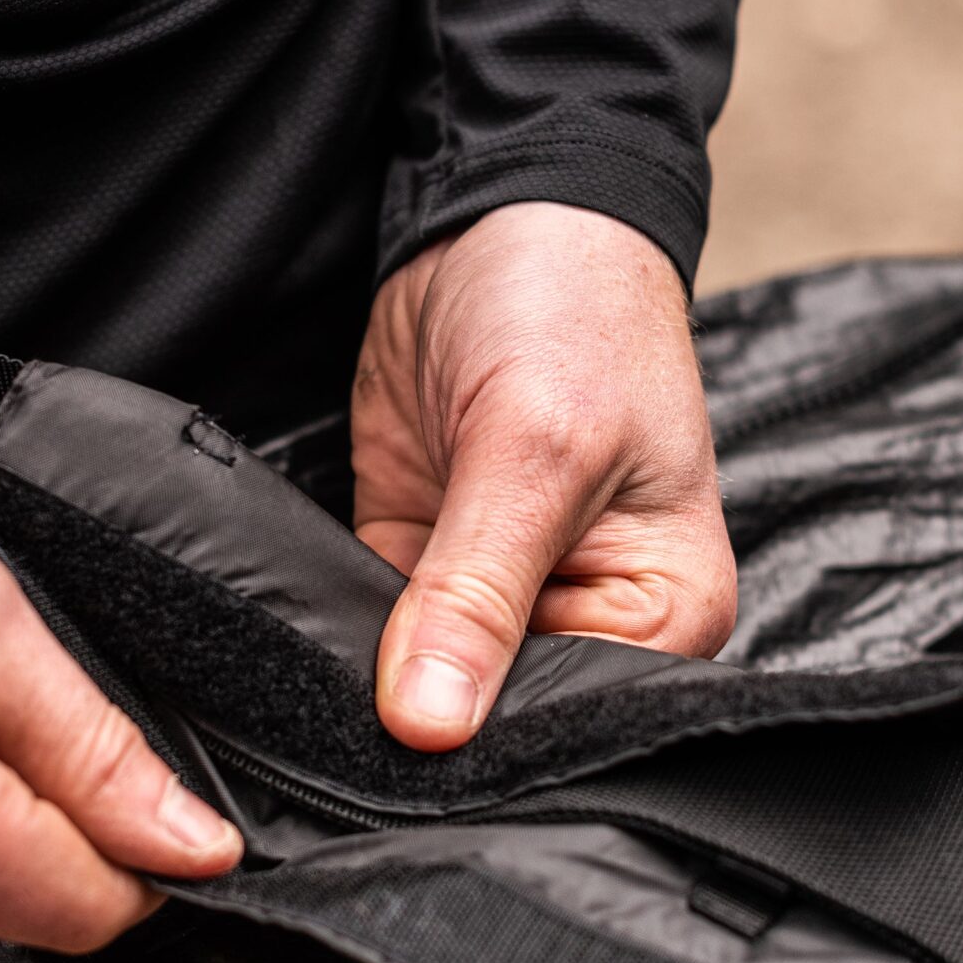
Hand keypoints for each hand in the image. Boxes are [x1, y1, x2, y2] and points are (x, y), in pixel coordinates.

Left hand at [353, 202, 736, 751]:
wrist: (499, 210)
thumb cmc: (571, 309)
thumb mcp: (535, 448)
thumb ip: (478, 590)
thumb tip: (428, 725)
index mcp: (665, 613)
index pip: (573, 723)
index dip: (491, 744)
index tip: (411, 752)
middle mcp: (587, 620)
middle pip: (494, 718)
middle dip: (424, 720)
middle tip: (347, 728)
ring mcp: (496, 596)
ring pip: (419, 683)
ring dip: (367, 681)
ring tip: (316, 685)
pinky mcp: (415, 562)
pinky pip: (366, 629)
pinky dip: (331, 632)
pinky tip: (297, 642)